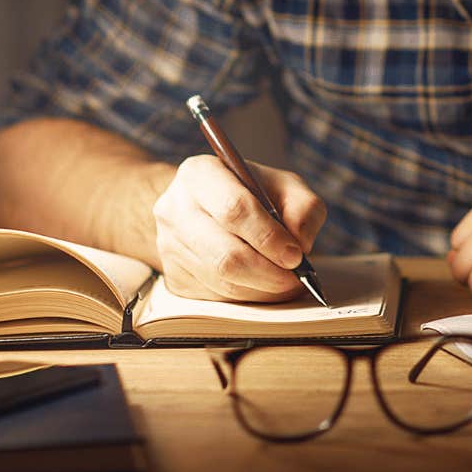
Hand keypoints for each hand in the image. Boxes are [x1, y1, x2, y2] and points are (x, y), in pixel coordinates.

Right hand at [153, 155, 326, 302]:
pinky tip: (262, 286)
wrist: (210, 208)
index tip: (295, 255)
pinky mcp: (173, 276)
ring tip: (285, 283)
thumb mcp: (285, 186)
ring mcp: (168, 245)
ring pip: (221, 281)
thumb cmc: (253, 194)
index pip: (233, 209)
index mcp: (200, 173)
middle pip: (225, 254)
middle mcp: (175, 208)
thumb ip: (303, 208)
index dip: (268, 237)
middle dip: (268, 273)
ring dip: (261, 289)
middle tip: (295, 278)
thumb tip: (300, 244)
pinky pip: (215, 297)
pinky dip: (246, 297)